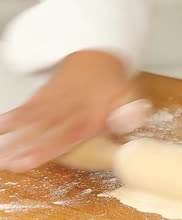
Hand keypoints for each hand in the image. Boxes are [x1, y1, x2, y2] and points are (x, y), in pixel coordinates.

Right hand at [0, 51, 150, 171]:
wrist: (98, 56)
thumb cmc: (113, 84)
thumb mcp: (129, 96)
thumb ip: (130, 112)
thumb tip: (128, 122)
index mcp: (93, 112)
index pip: (70, 134)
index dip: (50, 148)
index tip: (33, 161)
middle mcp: (71, 108)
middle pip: (46, 131)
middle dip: (27, 148)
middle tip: (9, 163)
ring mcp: (56, 101)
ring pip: (33, 121)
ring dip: (15, 137)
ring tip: (1, 154)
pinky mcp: (44, 95)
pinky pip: (27, 107)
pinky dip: (12, 117)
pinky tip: (0, 127)